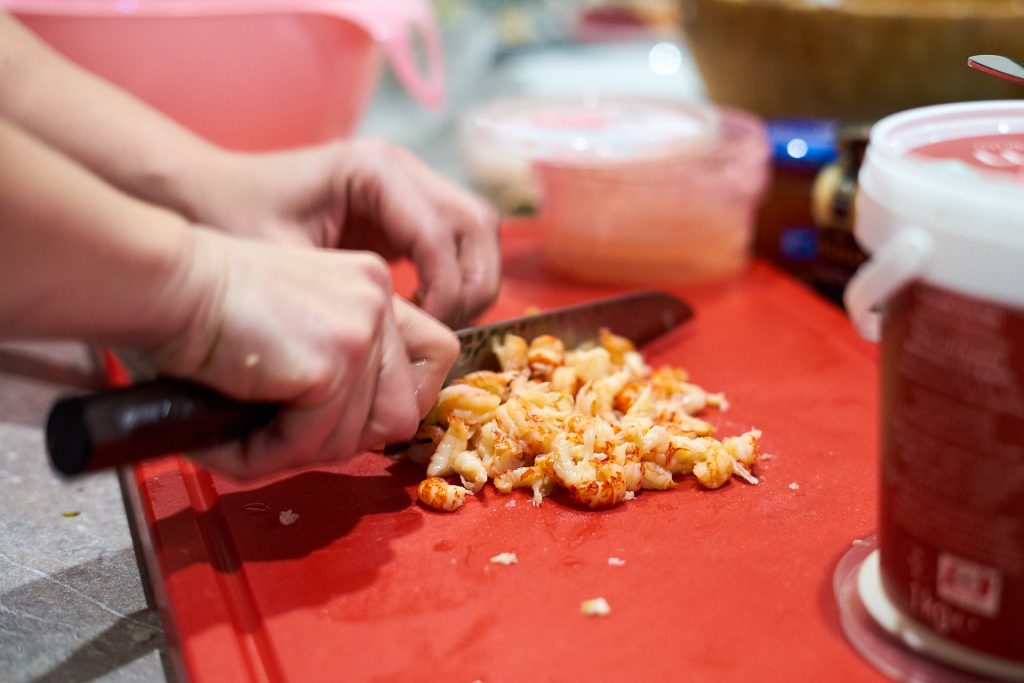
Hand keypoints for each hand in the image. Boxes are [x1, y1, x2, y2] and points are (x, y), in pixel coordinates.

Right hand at [147, 228, 458, 478]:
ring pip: (360, 437)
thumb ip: (337, 367)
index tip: (350, 418)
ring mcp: (361, 328)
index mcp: (372, 287)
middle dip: (345, 440)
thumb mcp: (293, 328)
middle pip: (405, 410)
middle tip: (287, 437)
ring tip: (247, 436)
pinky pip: (315, 442)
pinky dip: (268, 455)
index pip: (435, 355)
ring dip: (301, 452)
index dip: (400, 400)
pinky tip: (231, 437)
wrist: (163, 282)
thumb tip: (357, 436)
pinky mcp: (334, 360)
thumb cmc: (203, 308)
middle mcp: (378, 299)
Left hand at [184, 140, 500, 328]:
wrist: (205, 192)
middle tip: (435, 331)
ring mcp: (409, 184)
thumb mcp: (282, 264)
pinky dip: (453, 278)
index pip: (442, 233)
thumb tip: (402, 349)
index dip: (445, 290)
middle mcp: (402, 167)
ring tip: (431, 325)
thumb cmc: (233, 221)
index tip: (420, 332)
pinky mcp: (406, 209)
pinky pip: (456, 242)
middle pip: (479, 224)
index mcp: (374, 169)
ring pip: (479, 231)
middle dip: (471, 285)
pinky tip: (418, 313)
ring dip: (470, 282)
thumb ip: (342, 302)